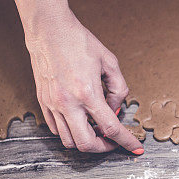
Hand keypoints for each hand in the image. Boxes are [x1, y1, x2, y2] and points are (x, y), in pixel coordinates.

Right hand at [24, 6, 142, 153]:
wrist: (49, 30)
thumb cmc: (78, 42)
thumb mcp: (110, 62)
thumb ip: (118, 89)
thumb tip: (116, 109)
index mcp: (88, 93)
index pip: (111, 128)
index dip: (126, 142)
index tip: (135, 148)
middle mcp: (68, 103)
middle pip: (86, 144)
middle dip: (103, 148)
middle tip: (111, 141)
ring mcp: (53, 104)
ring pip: (69, 141)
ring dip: (85, 140)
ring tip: (95, 129)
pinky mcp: (43, 102)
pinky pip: (55, 129)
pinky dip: (70, 132)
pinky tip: (79, 121)